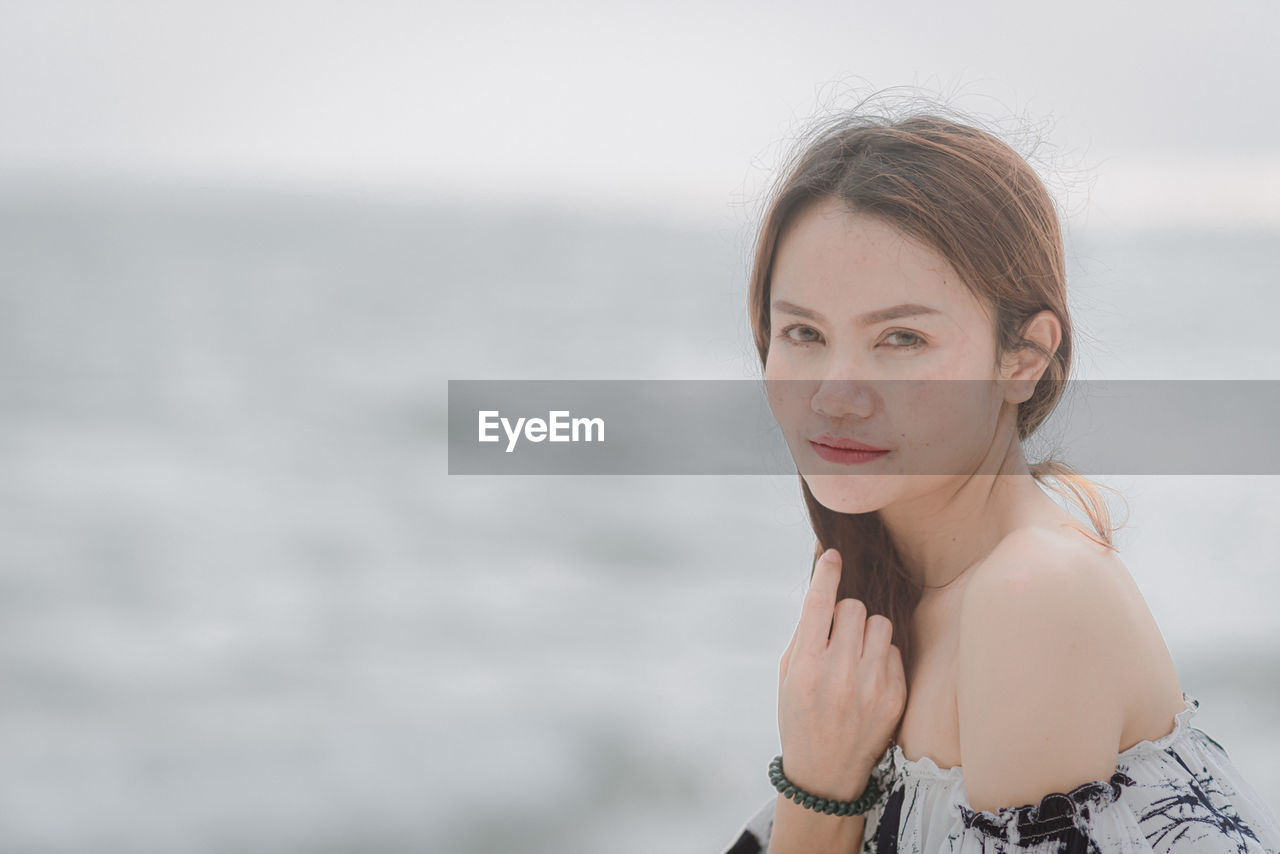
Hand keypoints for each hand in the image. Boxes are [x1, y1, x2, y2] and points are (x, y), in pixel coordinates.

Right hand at [777, 548, 906, 800]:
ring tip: (855, 654)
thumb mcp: (787, 676)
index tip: (833, 556)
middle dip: (844, 614)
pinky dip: (881, 657)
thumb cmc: (800, 717)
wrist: (826, 774)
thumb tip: (825, 594)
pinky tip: (869, 678)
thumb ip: (805, 636)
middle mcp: (839, 674)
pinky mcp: (895, 697)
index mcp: (806, 666)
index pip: (819, 605)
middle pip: (853, 609)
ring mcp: (871, 686)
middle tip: (836, 635)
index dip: (826, 574)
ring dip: (866, 632)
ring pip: (880, 624)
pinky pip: (894, 651)